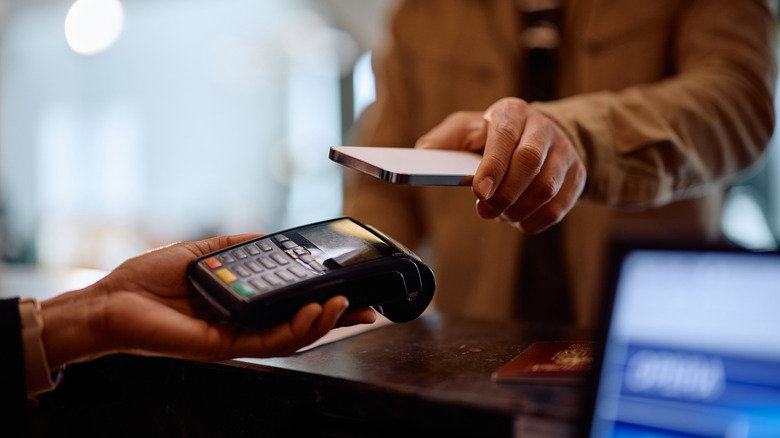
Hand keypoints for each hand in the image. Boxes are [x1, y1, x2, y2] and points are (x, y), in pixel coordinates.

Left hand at [41, 235, 376, 368]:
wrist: (112, 301)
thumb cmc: (149, 281)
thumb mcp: (203, 251)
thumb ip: (237, 245)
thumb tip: (269, 237)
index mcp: (241, 302)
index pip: (291, 304)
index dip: (323, 299)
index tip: (350, 289)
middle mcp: (243, 322)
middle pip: (299, 324)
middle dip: (336, 318)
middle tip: (366, 309)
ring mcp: (235, 336)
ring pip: (290, 337)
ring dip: (321, 324)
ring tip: (343, 307)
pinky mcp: (223, 346)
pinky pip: (266, 340)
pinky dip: (293, 328)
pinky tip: (312, 313)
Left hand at [416, 98, 585, 233]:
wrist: (540, 137)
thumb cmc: (495, 136)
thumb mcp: (469, 128)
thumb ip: (446, 139)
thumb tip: (424, 153)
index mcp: (512, 113)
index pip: (505, 136)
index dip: (493, 166)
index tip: (480, 191)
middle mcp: (542, 128)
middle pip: (529, 162)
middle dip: (504, 193)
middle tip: (485, 211)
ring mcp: (564, 152)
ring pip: (547, 187)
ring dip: (518, 209)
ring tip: (500, 215)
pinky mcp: (576, 176)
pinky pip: (559, 206)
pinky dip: (535, 220)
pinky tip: (519, 220)